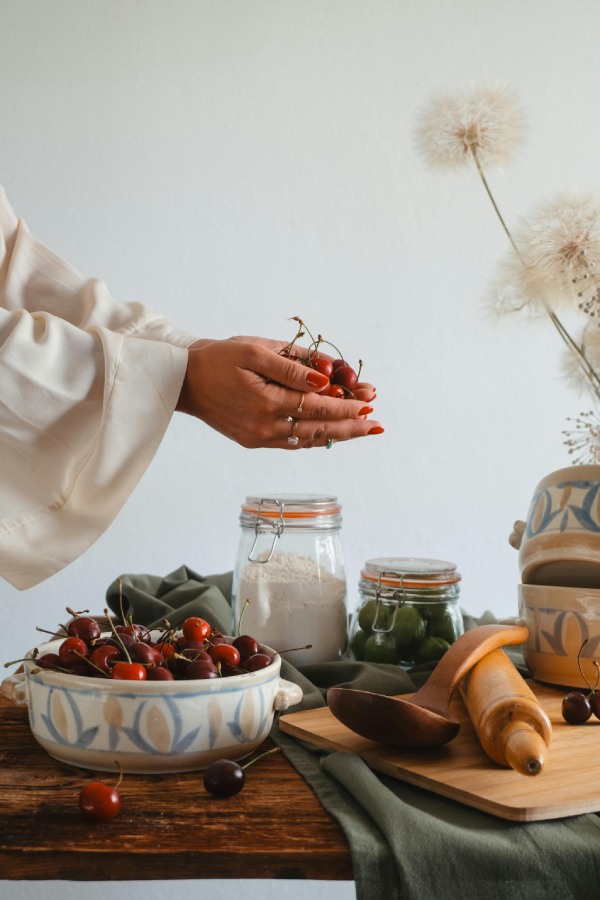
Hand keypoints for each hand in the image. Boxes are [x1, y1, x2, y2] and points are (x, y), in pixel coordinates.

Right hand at [176, 338, 382, 448]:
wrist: (184, 381)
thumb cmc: (219, 359)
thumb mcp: (254, 352)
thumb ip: (291, 367)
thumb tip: (323, 380)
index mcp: (266, 402)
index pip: (318, 406)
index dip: (346, 405)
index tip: (369, 402)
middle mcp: (265, 426)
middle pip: (319, 430)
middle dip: (351, 426)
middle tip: (377, 424)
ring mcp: (260, 438)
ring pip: (308, 440)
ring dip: (338, 435)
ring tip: (363, 430)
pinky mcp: (254, 441)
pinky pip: (293, 442)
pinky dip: (315, 438)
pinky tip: (332, 433)